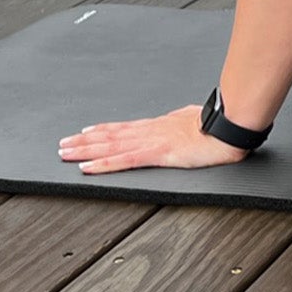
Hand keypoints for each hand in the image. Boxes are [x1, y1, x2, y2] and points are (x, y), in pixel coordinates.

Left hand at [58, 104, 248, 174]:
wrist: (229, 128)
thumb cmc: (219, 126)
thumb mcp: (196, 123)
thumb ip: (183, 128)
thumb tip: (182, 128)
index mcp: (160, 126)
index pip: (124, 128)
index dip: (102, 130)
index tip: (85, 132)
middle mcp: (150, 131)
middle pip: (109, 135)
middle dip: (84, 141)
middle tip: (63, 144)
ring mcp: (151, 142)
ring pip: (109, 145)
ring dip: (85, 150)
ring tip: (66, 153)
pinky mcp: (157, 154)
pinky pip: (123, 160)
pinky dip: (103, 164)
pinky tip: (88, 167)